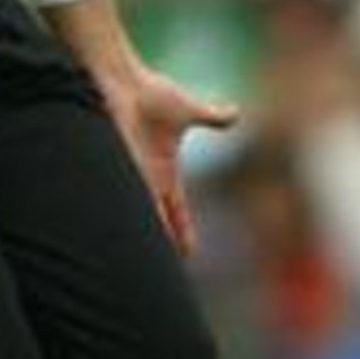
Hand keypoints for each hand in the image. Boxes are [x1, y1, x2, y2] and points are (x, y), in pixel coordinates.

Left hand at [98, 64, 237, 254]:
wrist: (123, 82)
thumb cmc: (151, 93)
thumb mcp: (189, 110)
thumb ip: (213, 117)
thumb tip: (237, 113)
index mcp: (164, 172)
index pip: (176, 211)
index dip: (183, 232)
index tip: (188, 253)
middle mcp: (148, 180)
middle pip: (157, 223)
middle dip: (162, 248)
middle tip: (165, 276)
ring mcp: (133, 177)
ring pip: (141, 220)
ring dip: (145, 241)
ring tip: (143, 271)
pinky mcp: (122, 170)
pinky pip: (129, 202)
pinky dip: (131, 221)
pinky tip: (129, 243)